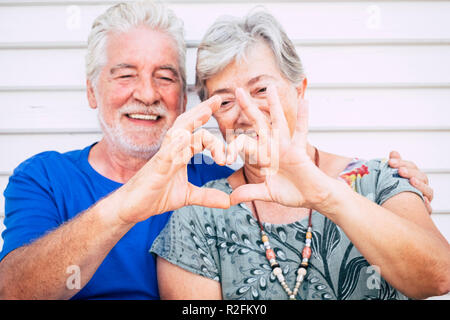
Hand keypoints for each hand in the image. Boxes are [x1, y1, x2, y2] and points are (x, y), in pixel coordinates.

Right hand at [114, 95, 230, 223]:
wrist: (130, 207)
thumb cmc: (153, 196)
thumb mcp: (187, 196)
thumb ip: (208, 196)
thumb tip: (228, 201)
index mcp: (180, 154)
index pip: (198, 134)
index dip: (212, 129)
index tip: (227, 133)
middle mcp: (172, 151)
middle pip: (188, 124)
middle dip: (203, 110)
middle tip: (218, 98)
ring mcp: (163, 157)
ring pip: (178, 132)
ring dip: (192, 121)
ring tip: (206, 110)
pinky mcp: (156, 168)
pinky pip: (166, 153)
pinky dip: (176, 145)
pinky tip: (185, 137)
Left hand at [228, 85, 339, 214]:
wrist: (311, 197)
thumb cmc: (291, 192)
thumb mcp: (266, 193)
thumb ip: (249, 193)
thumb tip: (231, 199)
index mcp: (263, 155)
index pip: (244, 145)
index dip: (233, 148)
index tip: (224, 158)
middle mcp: (273, 147)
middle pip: (258, 123)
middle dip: (248, 107)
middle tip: (238, 91)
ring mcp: (286, 146)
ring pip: (278, 121)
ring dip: (274, 104)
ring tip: (271, 87)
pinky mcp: (298, 150)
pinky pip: (301, 132)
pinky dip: (303, 118)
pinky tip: (304, 102)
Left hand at [388, 150, 432, 213]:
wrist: (390, 211)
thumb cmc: (392, 193)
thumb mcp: (390, 179)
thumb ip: (394, 165)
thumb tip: (394, 152)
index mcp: (414, 177)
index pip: (412, 167)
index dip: (402, 163)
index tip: (390, 161)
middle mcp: (421, 187)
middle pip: (421, 176)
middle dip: (411, 172)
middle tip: (400, 170)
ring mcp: (424, 199)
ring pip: (428, 191)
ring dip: (420, 185)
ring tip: (412, 181)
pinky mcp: (423, 212)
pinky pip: (429, 208)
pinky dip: (426, 204)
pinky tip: (422, 200)